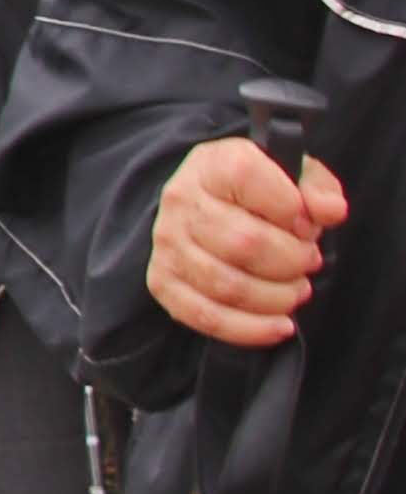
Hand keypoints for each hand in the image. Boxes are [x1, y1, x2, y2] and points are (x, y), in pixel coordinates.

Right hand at [148, 134, 346, 348]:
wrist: (209, 205)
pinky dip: (250, 330)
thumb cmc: (258, 192)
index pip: (250, 180)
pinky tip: (278, 326)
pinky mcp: (163, 282)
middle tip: (308, 262)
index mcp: (214, 164)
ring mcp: (168, 244)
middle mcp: (182, 200)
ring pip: (228, 286)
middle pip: (244, 244)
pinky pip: (207, 317)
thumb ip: (318, 188)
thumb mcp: (294, 175)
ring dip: (277, 298)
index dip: (292, 209)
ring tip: (295, 290)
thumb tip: (329, 211)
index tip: (308, 224)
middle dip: (291, 261)